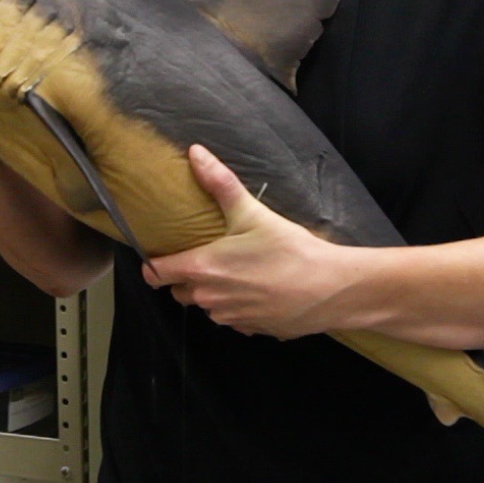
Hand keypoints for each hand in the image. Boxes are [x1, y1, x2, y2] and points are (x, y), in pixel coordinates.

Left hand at [142, 145, 359, 338]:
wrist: (330, 289)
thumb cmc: (289, 250)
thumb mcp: (252, 213)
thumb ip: (220, 184)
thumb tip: (195, 152)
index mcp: (202, 269)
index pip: (155, 274)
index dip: (153, 264)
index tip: (161, 254)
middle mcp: (209, 299)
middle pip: (179, 291)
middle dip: (186, 277)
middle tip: (208, 256)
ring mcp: (229, 318)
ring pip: (207, 306)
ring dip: (214, 292)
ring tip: (238, 271)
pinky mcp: (250, 330)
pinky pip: (232, 318)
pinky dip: (238, 305)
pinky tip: (259, 289)